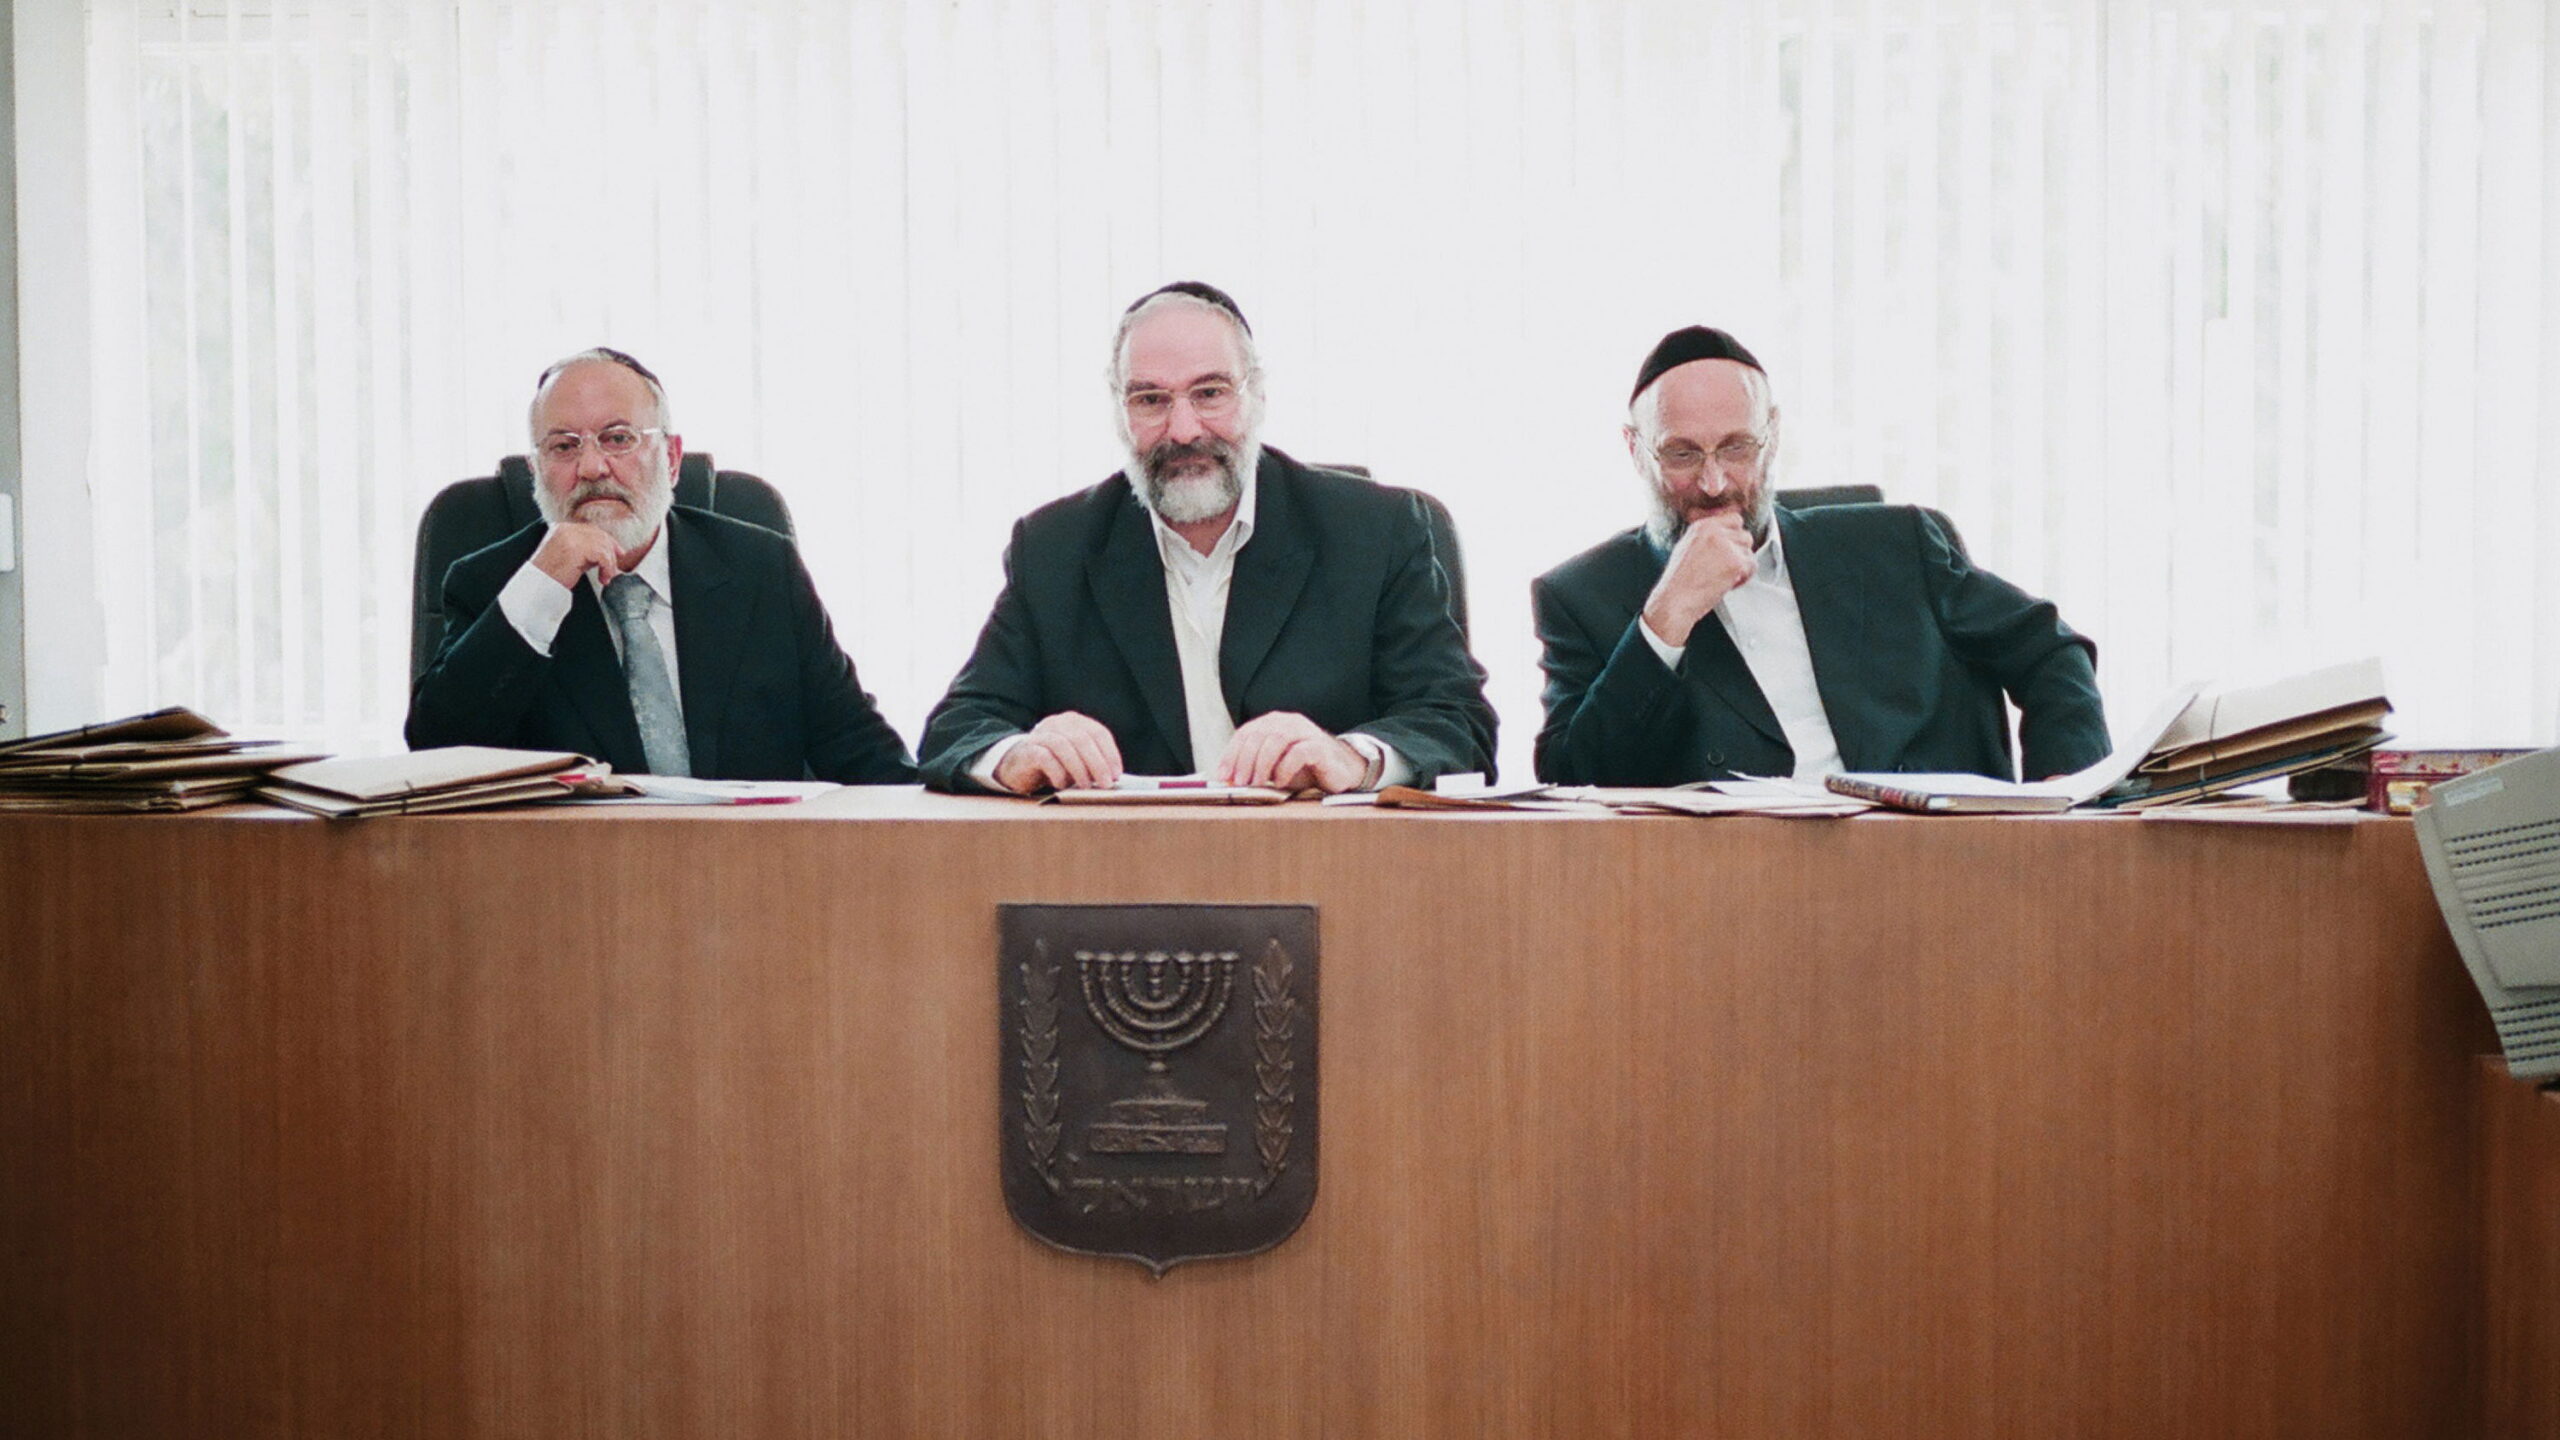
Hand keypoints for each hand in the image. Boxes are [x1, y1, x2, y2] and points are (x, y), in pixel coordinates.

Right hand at [529, 522, 633, 589]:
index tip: (618, 554)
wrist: (537, 585)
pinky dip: (607, 568)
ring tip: (605, 577)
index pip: (592, 530)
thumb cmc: (552, 576)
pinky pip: (602, 555)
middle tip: (613, 569)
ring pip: (603, 545)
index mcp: (562, 528)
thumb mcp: (571, 557)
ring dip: (609, 564)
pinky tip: (603, 578)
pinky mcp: (576, 549)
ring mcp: (570, 537)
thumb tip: (609, 551)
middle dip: (612, 552)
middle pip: (600, 535)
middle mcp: (566, 529)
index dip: (608, 542)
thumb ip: (586, 550)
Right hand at [994, 712, 1123, 792]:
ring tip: (1085, 786)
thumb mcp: (1076, 760)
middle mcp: (1058, 723)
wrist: (1017, 765)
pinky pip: (1045, 757)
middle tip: (1106, 783)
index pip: (1098, 733)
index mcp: (1074, 722)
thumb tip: (1112, 778)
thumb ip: (1092, 763)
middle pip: (1082, 739)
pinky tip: (1061, 784)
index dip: (1110, 754)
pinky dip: (1057, 772)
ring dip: (1078, 768)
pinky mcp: (1027, 749)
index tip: (1117, 774)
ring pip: (1064, 746)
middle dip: (1097, 763)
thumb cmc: (1054, 764)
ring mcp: (1041, 734)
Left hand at [1217, 712, 1367, 793]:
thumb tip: (1226, 779)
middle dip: (1244, 761)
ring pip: (1276, 740)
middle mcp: (1288, 722)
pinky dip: (1285, 768)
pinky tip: (1280, 782)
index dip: (1231, 754)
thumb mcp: (1273, 768)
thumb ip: (1252, 768)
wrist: (1340, 770)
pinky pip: (1299, 752)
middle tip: (1239, 782)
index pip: (1245, 733)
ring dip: (1262, 764)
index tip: (1223, 775)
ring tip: (1256, 783)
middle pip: (1258, 736)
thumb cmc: (1303, 769)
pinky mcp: (1320, 746)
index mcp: (1273, 723)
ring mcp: (1305, 732)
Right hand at [1639, 510, 1755, 647]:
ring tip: (1723, 578)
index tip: (1731, 549)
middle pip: (1745, 535)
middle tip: (1725, 568)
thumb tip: (1726, 534)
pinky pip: (1752, 566)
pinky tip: (1726, 584)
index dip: (1735, 535)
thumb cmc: (1678, 581)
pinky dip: (1743, 578)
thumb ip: (1707, 536)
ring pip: (1749, 551)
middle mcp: (1715, 531)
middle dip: (1739, 552)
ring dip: (1741, 566)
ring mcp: (1727, 546)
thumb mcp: (1686, 547)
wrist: (1674, 600)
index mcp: (1702, 525)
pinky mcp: (1736, 562)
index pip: (1734, 519)